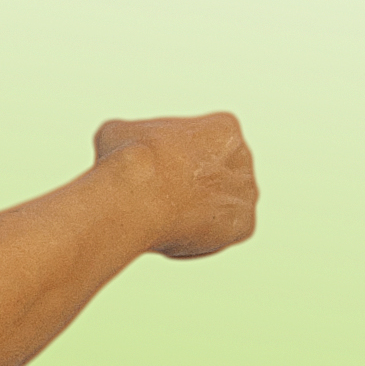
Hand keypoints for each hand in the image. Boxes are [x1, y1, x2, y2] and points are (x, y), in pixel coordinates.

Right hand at [91, 110, 258, 259]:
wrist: (135, 196)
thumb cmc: (127, 161)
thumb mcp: (119, 132)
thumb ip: (132, 138)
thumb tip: (118, 146)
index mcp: (224, 128)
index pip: (208, 140)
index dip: (180, 156)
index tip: (161, 167)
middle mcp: (244, 158)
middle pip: (219, 173)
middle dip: (195, 184)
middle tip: (163, 195)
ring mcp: (246, 194)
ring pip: (222, 204)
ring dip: (200, 211)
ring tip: (166, 217)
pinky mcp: (243, 226)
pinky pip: (224, 233)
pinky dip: (203, 237)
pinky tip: (176, 232)